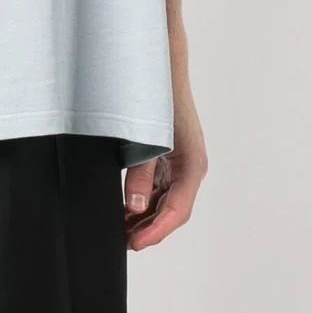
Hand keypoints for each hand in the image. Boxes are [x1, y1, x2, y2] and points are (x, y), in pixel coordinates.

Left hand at [122, 92, 207, 250]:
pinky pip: (157, 188)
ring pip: (163, 202)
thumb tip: (133, 207)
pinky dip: (141, 201)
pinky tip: (123, 209)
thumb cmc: (158, 97)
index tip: (135, 244)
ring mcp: (178, 164)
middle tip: (122, 243)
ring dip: (143, 218)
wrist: (161, 68)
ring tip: (119, 230)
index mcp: (192, 165)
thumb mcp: (148, 136)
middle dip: (148, 229)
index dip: (156, 231)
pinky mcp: (167, 159)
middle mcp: (189, 169)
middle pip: (171, 211)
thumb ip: (140, 172)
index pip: (177, 211)